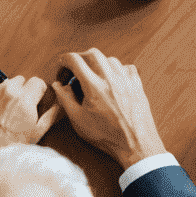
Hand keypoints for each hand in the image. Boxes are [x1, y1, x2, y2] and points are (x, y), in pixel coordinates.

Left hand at [0, 74, 60, 150]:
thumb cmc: (12, 144)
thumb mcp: (37, 132)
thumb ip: (51, 114)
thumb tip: (58, 104)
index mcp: (24, 98)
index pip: (37, 81)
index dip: (39, 91)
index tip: (37, 100)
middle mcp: (8, 91)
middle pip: (22, 80)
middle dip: (25, 91)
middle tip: (23, 107)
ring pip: (7, 84)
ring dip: (11, 93)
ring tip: (10, 111)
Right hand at [52, 49, 166, 167]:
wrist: (135, 143)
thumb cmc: (106, 135)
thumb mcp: (78, 121)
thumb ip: (65, 99)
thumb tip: (58, 85)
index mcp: (94, 85)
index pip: (74, 60)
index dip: (63, 62)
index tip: (61, 69)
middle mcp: (110, 77)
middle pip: (92, 53)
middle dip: (80, 59)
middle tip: (74, 72)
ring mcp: (126, 78)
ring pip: (109, 58)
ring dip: (98, 64)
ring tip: (92, 78)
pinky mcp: (137, 83)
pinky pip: (126, 67)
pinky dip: (116, 69)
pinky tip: (112, 81)